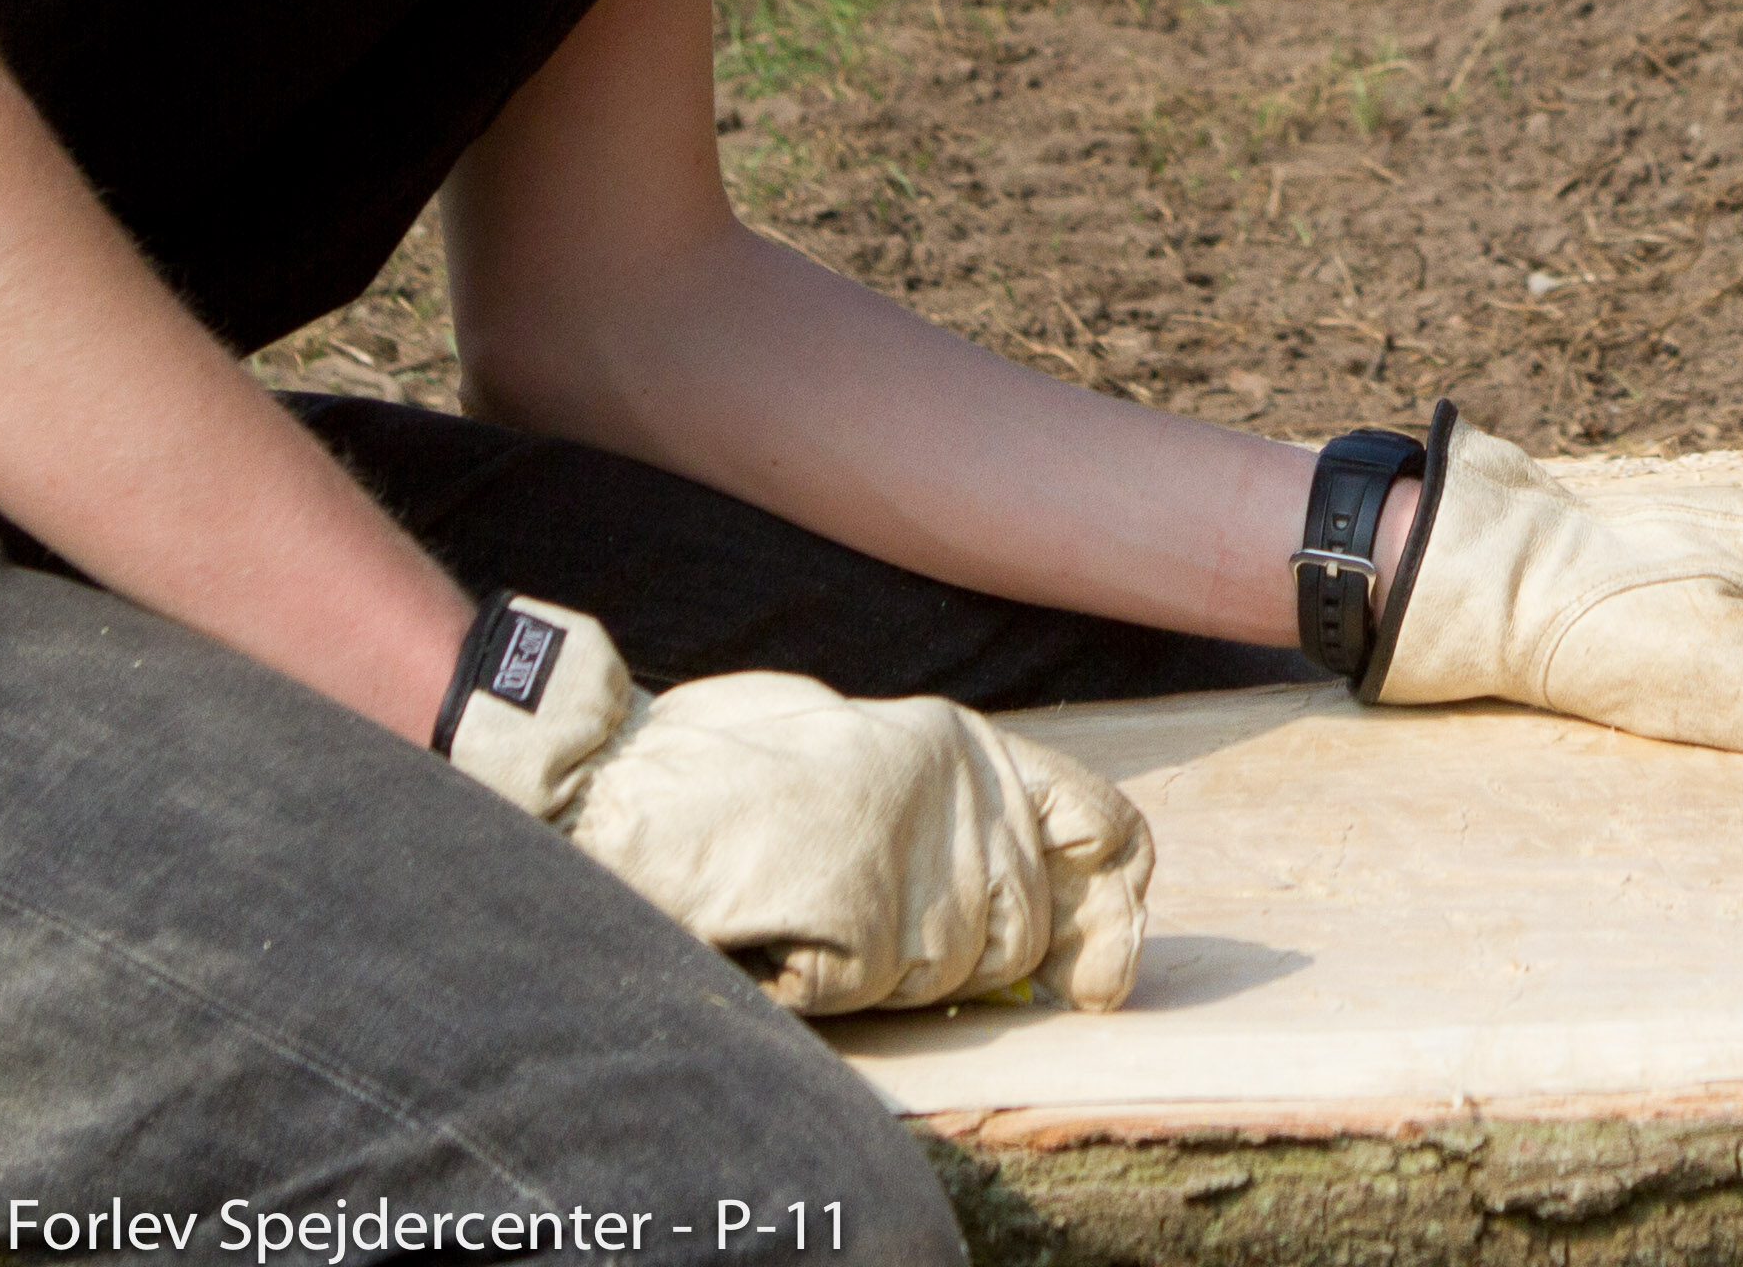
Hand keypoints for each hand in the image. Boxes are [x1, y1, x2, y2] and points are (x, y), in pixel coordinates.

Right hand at [441, 597, 1152, 1014]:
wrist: (624, 789)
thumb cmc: (727, 768)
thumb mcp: (865, 747)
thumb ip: (950, 803)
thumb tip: (1043, 893)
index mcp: (970, 747)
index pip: (1104, 825)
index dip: (1118, 903)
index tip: (1106, 968)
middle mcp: (966, 798)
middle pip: (1018, 934)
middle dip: (950, 956)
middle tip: (846, 905)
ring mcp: (922, 862)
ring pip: (945, 978)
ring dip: (875, 969)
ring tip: (797, 899)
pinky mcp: (874, 920)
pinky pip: (868, 995)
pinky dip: (816, 981)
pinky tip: (771, 926)